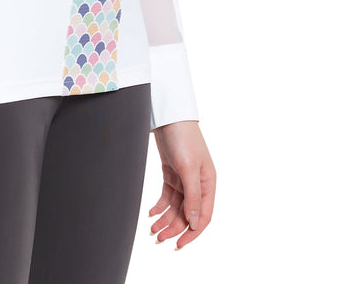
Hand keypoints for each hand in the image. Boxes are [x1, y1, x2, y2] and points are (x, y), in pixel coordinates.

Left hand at [148, 119, 215, 250]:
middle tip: (158, 238)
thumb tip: (194, 223)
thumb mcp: (188, 168)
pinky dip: (160, 206)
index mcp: (208, 184)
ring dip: (165, 219)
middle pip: (187, 213)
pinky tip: (151, 214)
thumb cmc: (183, 138)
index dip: (192, 232)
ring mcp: (184, 178)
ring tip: (152, 230)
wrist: (169, 115)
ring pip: (176, 207)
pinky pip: (167, 196)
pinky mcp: (172, 172)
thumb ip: (192, 196)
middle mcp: (198, 184)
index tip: (179, 244)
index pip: (203, 216)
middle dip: (174, 228)